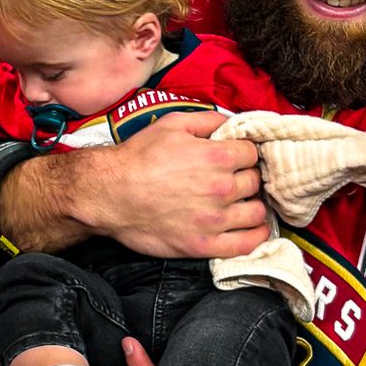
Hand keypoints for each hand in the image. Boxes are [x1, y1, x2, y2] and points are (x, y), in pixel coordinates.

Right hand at [93, 112, 266, 258]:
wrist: (108, 194)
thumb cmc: (137, 158)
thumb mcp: (172, 124)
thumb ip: (209, 120)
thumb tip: (234, 123)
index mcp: (218, 157)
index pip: (252, 153)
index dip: (243, 153)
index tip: (234, 158)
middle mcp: (222, 188)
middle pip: (255, 181)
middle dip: (246, 177)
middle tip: (232, 179)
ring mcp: (214, 219)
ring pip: (257, 212)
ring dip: (252, 204)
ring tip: (241, 203)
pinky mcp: (204, 245)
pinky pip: (246, 243)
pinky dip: (256, 235)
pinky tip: (253, 228)